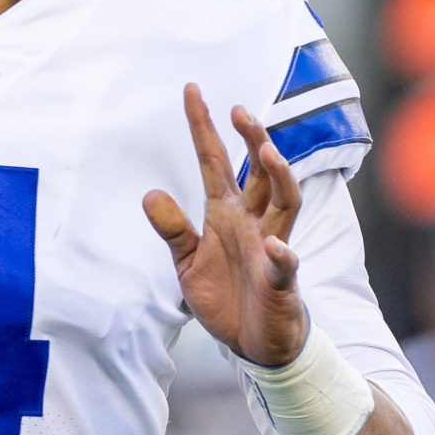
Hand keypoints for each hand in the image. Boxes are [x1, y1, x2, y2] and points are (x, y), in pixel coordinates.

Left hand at [144, 83, 305, 368]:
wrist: (254, 343)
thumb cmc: (225, 296)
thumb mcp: (187, 263)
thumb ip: (173, 229)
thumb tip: (149, 194)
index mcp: (226, 213)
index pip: (215, 162)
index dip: (204, 128)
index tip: (192, 91)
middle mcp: (253, 222)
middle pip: (258, 171)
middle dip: (252, 139)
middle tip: (240, 111)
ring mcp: (271, 248)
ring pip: (284, 202)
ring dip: (278, 176)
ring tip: (266, 152)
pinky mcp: (282, 281)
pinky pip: (286, 262)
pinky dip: (281, 254)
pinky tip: (274, 245)